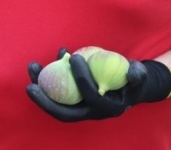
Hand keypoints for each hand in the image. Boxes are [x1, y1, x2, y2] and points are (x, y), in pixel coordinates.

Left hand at [26, 49, 170, 121]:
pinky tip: (43, 63)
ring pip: (55, 103)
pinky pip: (56, 92)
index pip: (89, 96)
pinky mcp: (71, 100)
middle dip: (45, 101)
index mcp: (105, 108)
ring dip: (40, 88)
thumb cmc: (133, 80)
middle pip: (64, 112)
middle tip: (31, 85)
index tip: (74, 57)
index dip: (81, 78)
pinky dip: (48, 78)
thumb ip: (138, 75)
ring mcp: (78, 107)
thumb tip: (133, 72)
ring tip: (32, 67)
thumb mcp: (140, 77)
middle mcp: (89, 112)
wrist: (128, 87)